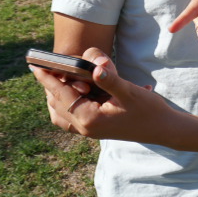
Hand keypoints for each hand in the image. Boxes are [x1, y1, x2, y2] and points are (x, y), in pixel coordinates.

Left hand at [30, 49, 175, 143]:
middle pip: (56, 104)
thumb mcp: (129, 92)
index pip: (61, 95)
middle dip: (49, 86)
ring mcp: (88, 130)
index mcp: (90, 119)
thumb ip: (110, 79)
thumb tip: (96, 68)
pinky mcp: (94, 129)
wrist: (162, 128)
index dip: (47, 79)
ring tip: (54, 79)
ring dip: (55, 97)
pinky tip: (70, 92)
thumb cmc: (148, 110)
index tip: (35, 65)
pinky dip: (64, 104)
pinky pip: (70, 118)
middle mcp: (85, 128)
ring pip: (60, 113)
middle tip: (45, 68)